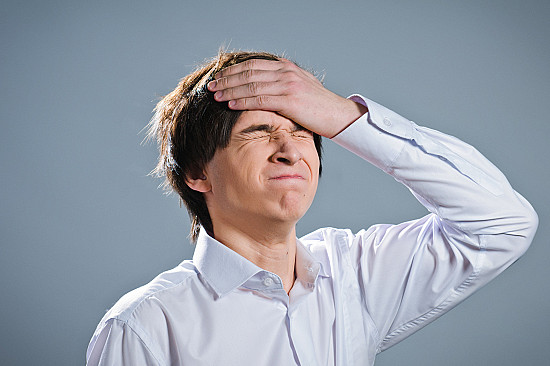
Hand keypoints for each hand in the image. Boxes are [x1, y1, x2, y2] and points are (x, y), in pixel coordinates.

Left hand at [207, 58, 366, 137]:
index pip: (253, 65)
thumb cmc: (318, 106)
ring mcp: (287, 84)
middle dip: (226, 79)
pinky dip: (243, 101)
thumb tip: (264, 87)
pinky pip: (260, 99)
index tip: (218, 77)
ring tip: (216, 96)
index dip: (233, 70)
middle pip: (248, 72)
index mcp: (286, 67)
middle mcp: (285, 72)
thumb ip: (282, 84)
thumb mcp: (300, 88)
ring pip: (251, 85)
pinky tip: (231, 104)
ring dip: (230, 90)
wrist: (337, 115)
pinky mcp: (289, 99)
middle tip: (211, 86)